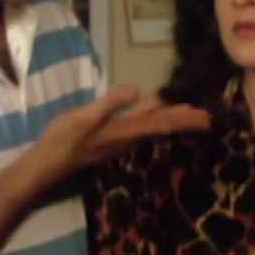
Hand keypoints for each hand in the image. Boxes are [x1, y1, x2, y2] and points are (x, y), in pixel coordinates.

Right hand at [31, 85, 210, 180]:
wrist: (48, 163)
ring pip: (152, 126)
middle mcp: (129, 137)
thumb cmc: (65, 138)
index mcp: (127, 130)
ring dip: (171, 118)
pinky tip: (151, 110)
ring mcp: (120, 139)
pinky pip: (140, 126)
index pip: (162, 123)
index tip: (206, 118)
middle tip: (206, 116)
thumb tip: (138, 91)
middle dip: (184, 120)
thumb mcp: (86, 116)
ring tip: (187, 111)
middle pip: (162, 126)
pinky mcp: (111, 137)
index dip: (185, 119)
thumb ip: (111, 103)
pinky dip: (153, 118)